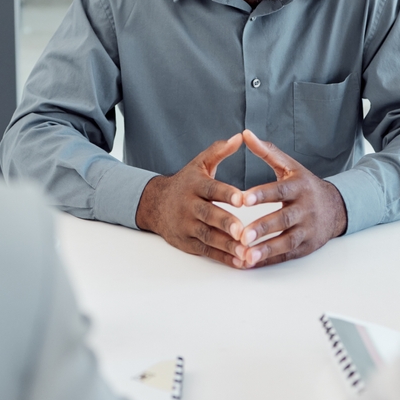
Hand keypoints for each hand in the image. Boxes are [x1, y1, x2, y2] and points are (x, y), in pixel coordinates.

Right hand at [135, 134, 247, 266]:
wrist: (154, 204)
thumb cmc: (185, 183)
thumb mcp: (199, 164)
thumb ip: (219, 151)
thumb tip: (240, 136)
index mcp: (195, 185)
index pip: (211, 189)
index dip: (226, 194)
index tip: (242, 199)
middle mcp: (189, 206)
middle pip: (208, 215)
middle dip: (225, 224)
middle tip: (242, 231)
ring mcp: (187, 226)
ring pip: (207, 237)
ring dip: (226, 246)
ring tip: (245, 252)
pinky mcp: (188, 243)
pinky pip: (207, 251)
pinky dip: (223, 258)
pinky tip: (239, 262)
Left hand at [234, 129, 347, 267]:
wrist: (336, 207)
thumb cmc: (304, 185)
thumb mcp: (290, 166)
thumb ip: (267, 152)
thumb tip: (245, 134)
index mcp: (299, 186)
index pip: (280, 190)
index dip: (262, 194)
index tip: (243, 199)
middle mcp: (305, 208)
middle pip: (284, 219)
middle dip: (263, 227)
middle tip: (243, 235)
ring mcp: (308, 229)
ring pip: (287, 240)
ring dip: (267, 249)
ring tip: (246, 255)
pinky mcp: (307, 246)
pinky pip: (287, 254)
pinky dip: (270, 259)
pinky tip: (252, 263)